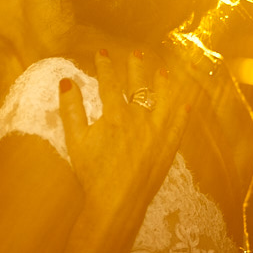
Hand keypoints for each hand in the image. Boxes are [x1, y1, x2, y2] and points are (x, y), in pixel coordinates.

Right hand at [58, 50, 198, 210]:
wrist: (117, 200)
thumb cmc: (93, 172)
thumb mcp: (75, 140)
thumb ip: (71, 109)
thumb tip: (66, 82)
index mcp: (114, 114)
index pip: (109, 83)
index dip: (105, 66)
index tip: (103, 53)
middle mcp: (138, 118)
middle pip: (138, 85)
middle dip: (136, 67)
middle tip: (137, 53)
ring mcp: (156, 132)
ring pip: (163, 100)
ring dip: (163, 84)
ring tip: (164, 71)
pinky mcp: (167, 148)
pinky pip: (178, 125)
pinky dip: (181, 113)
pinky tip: (186, 103)